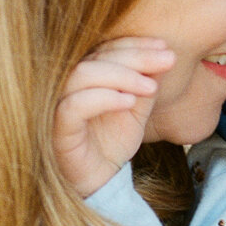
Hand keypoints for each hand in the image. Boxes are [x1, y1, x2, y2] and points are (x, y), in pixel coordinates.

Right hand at [53, 37, 174, 197]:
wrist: (100, 181)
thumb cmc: (112, 143)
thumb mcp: (136, 111)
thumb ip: (146, 85)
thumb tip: (164, 55)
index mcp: (87, 75)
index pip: (107, 48)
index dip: (135, 44)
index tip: (165, 48)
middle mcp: (68, 84)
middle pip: (97, 56)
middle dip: (136, 56)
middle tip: (168, 59)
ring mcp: (58, 103)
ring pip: (83, 74)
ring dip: (122, 76)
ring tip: (150, 87)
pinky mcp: (57, 127)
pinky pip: (74, 105)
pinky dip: (103, 98)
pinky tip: (129, 102)